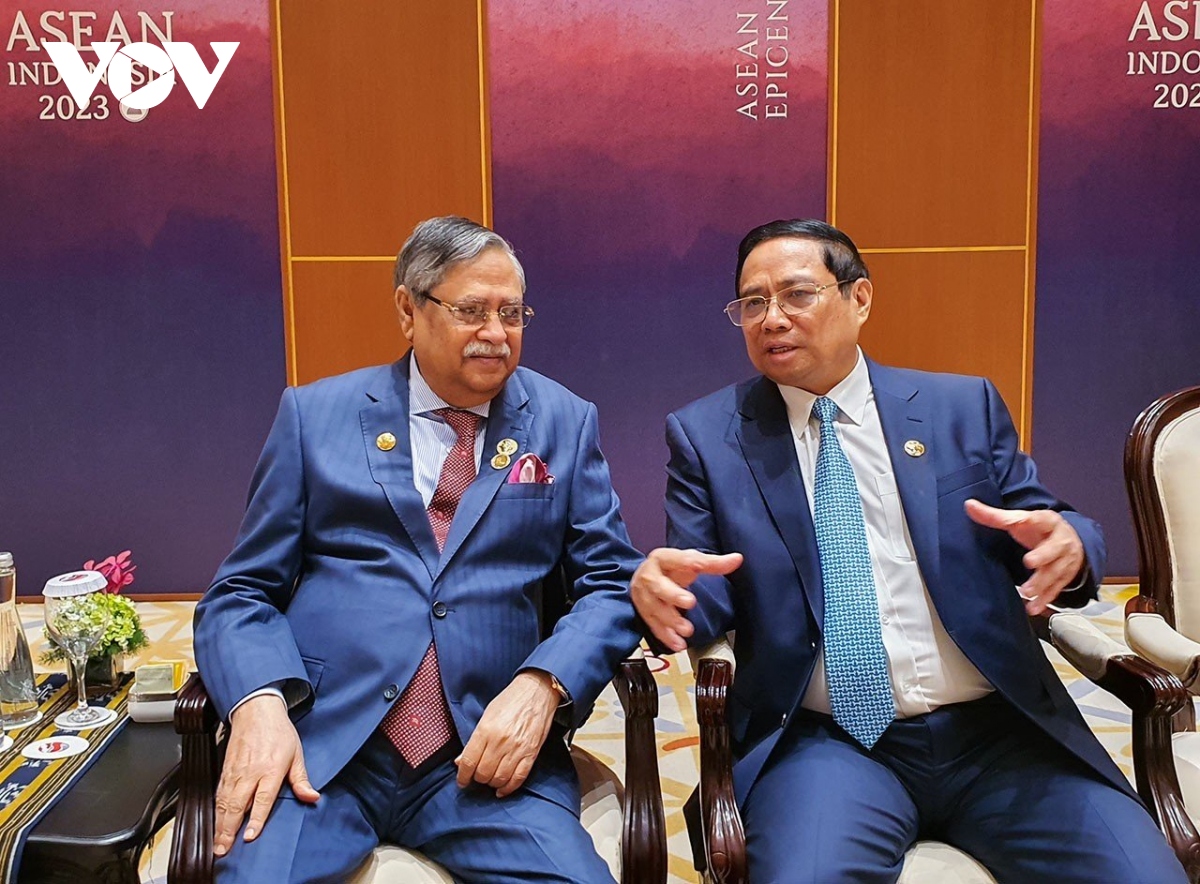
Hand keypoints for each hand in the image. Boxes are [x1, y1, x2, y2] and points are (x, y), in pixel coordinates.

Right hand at [213, 694, 318, 855]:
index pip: (262, 799)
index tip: (250, 836)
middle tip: (224, 849)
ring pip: (224, 802)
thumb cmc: (278, 731)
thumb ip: (301, 779)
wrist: (257, 710)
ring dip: (219, 824)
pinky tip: (215, 821)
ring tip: (217, 843)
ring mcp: (235, 771)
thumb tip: (312, 796)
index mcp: (270, 769)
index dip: (256, 819)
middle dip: (229, 830)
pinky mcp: (225, 769)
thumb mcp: (296, 753)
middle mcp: (250, 772)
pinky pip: (218, 793)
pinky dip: (215, 809)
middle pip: (237, 805)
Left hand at [456, 671, 558, 797]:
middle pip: (483, 773)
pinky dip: (508, 788)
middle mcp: (501, 742)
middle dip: (477, 779)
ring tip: (490, 779)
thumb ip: (474, 740)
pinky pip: (518, 778)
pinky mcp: (531, 754)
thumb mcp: (487, 715)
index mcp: (486, 730)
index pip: (469, 761)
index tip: (462, 781)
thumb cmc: (510, 700)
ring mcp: (517, 749)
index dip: (462, 776)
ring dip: (492, 783)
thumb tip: (461, 761)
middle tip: (477, 776)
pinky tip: (502, 790)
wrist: (537, 691)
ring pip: (499, 779)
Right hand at [631, 548, 743, 652]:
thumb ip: (713, 563)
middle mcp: (650, 576)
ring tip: (688, 630)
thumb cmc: (669, 569)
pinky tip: (678, 644)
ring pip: (655, 609)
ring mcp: (644, 596)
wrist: (643, 578)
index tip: (701, 568)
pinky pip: (653, 626)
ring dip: (671, 621)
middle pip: (658, 586)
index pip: (679, 560)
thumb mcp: (689, 561)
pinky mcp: (644, 613)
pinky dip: (666, 636)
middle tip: (690, 602)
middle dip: (673, 595)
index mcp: (662, 559)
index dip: (690, 563)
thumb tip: (737, 559)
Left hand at [965, 499, 1085, 614]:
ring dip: (1041, 583)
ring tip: (1027, 592)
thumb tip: (969, 505)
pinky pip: (1056, 589)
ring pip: (1055, 572)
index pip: (1036, 519)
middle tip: (1028, 562)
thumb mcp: (1020, 520)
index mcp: (1047, 521)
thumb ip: (995, 516)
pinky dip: (1045, 599)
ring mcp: (1065, 559)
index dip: (1027, 522)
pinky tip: (1033, 607)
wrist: (1070, 540)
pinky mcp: (1066, 577)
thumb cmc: (1038, 529)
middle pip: (1053, 549)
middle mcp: (1060, 540)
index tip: (1015, 525)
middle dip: (1042, 556)